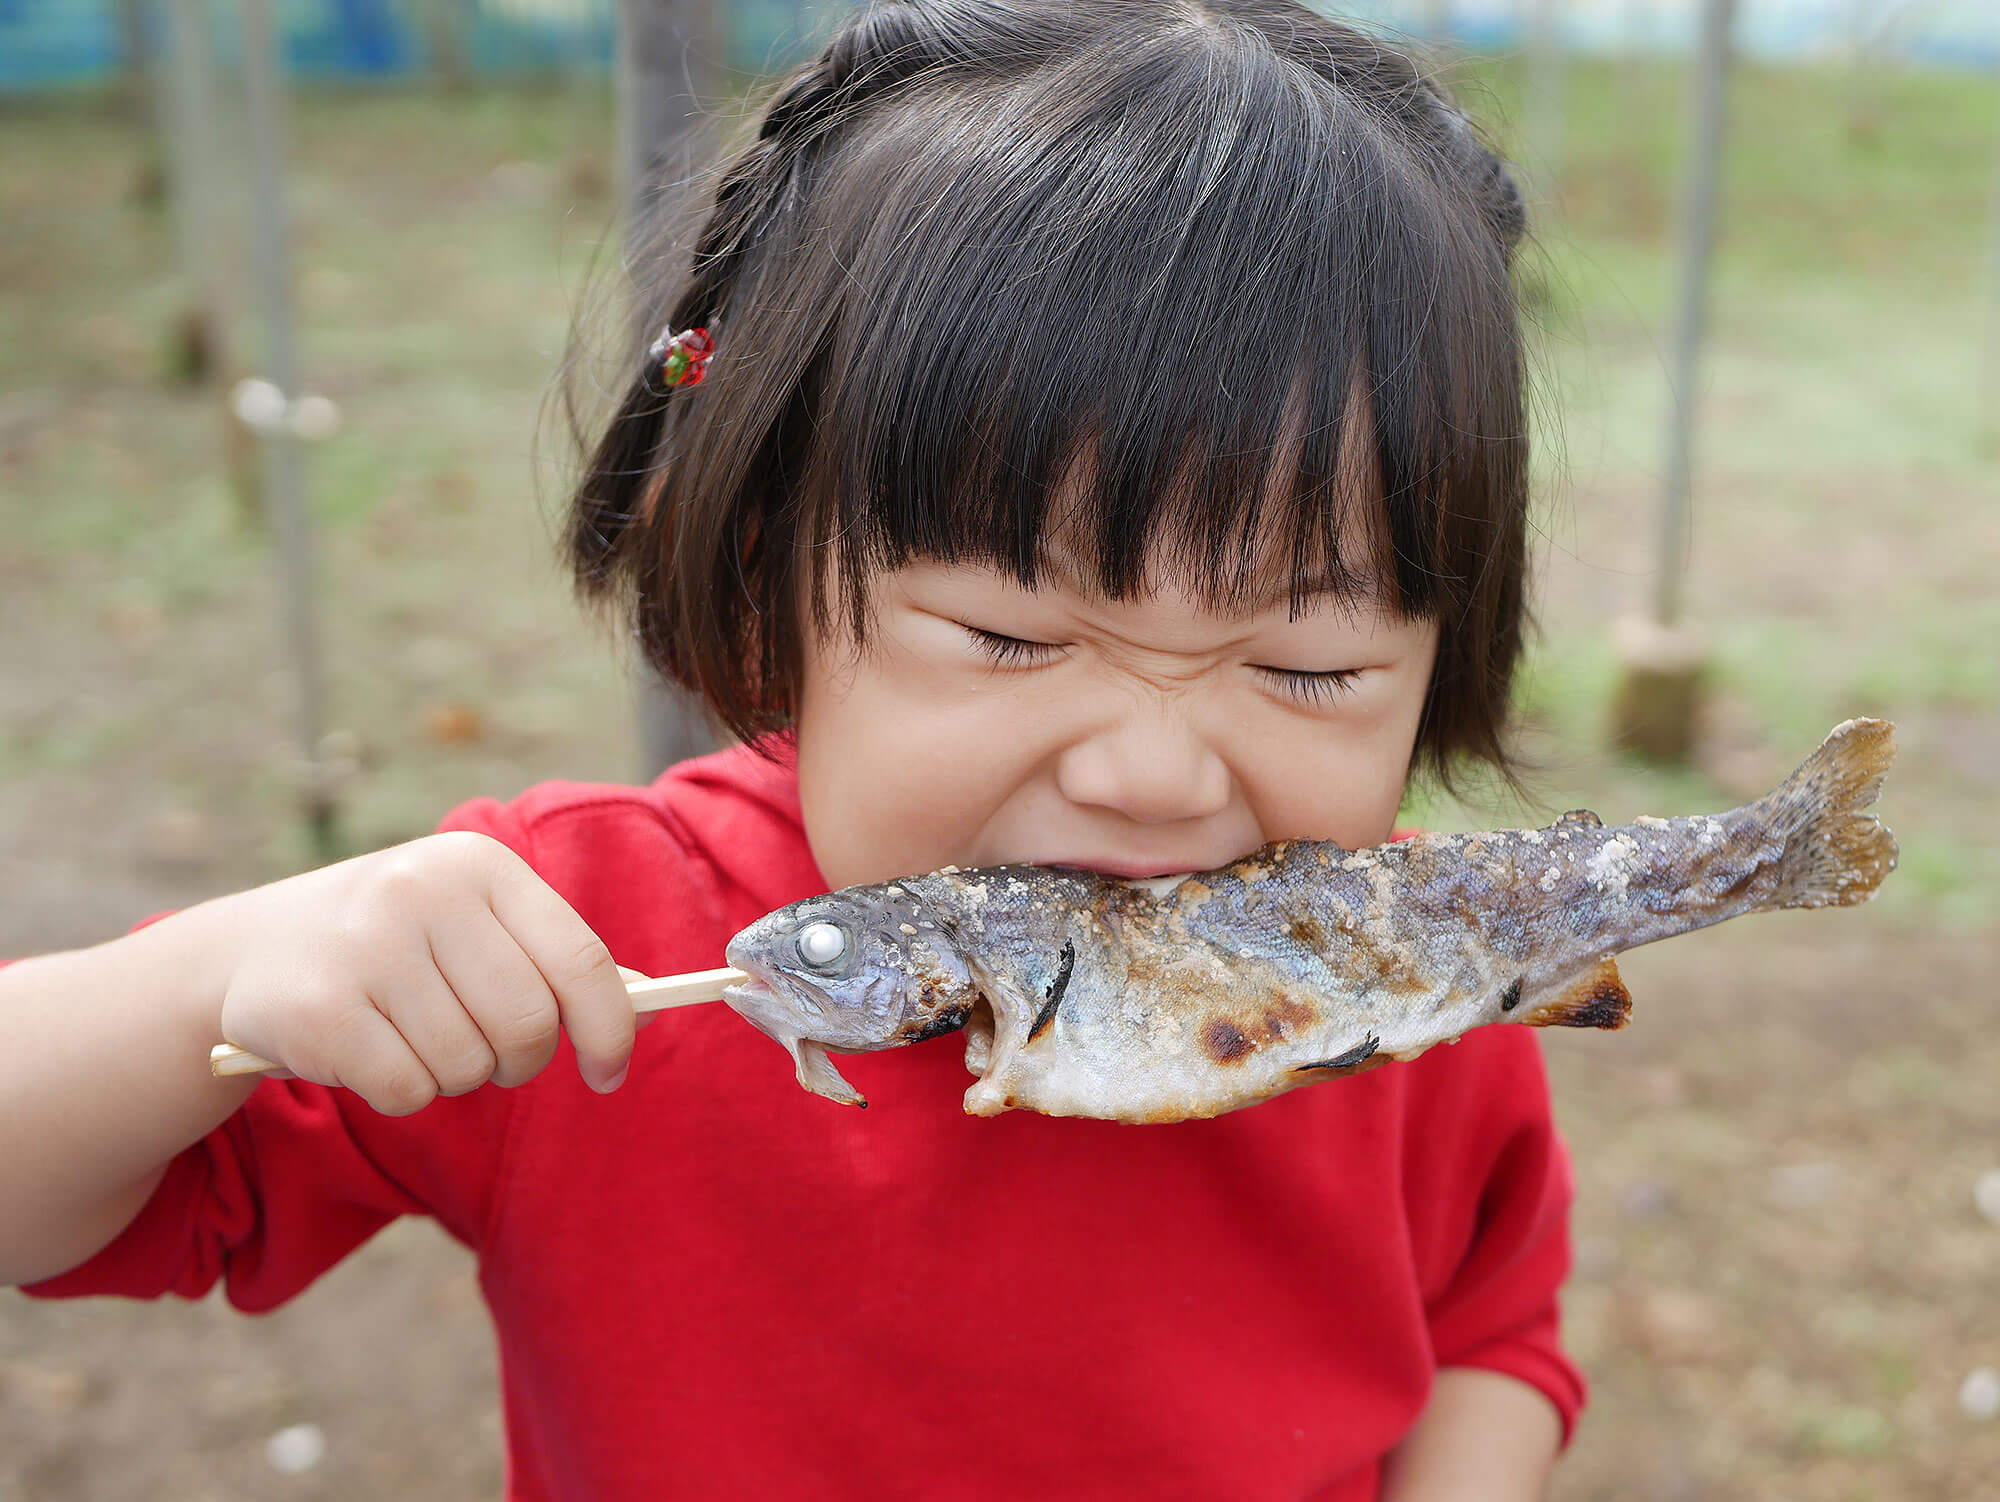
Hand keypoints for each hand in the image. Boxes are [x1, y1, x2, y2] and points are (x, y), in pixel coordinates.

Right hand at [213, 832, 634, 1113]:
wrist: (256, 950)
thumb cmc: (401, 943)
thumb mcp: (477, 925)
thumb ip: (556, 960)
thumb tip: (648, 1005)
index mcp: (481, 866)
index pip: (582, 962)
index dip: (612, 1030)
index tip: (610, 1073)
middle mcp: (423, 892)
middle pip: (529, 1026)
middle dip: (520, 1061)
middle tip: (487, 1052)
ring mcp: (365, 947)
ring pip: (467, 1066)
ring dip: (453, 1074)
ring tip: (410, 1033)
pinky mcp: (317, 1009)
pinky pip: (408, 1091)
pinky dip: (401, 1092)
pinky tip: (368, 1051)